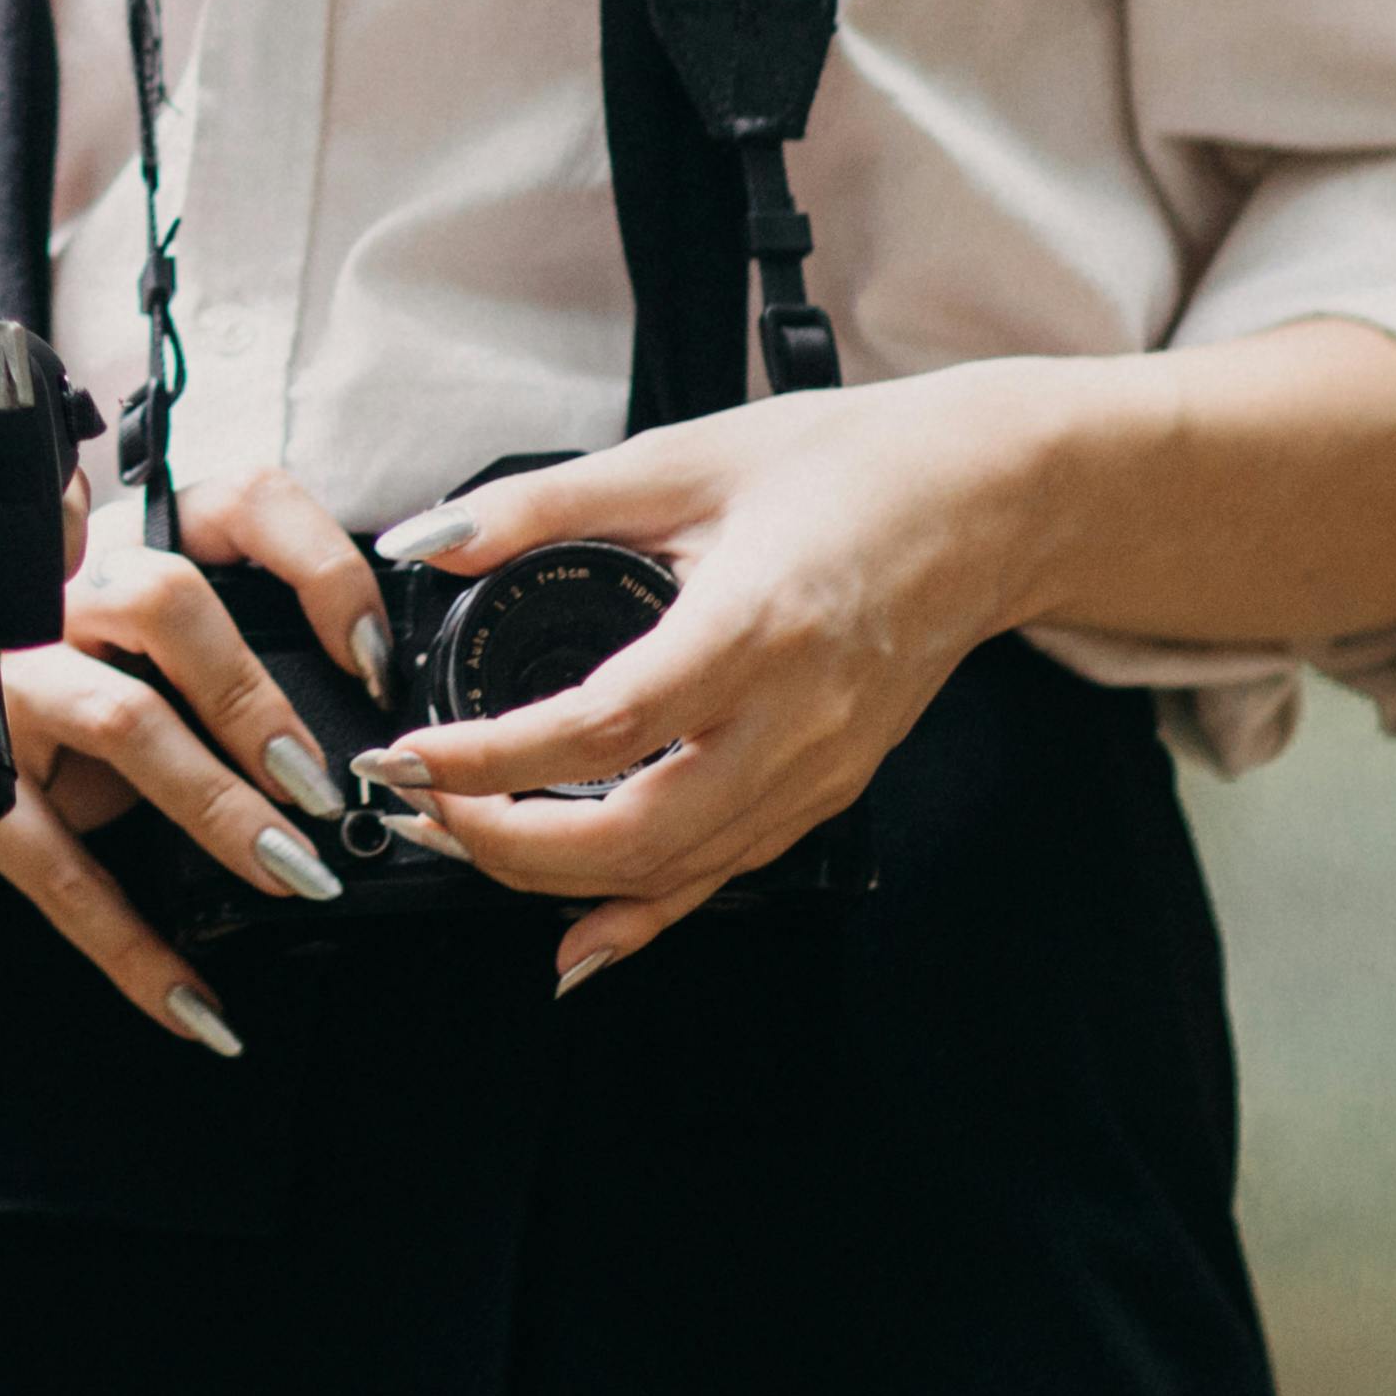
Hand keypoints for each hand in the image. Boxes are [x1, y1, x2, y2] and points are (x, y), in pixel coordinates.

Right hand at [0, 460, 389, 1060]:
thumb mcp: (135, 654)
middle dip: (256, 697)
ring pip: (122, 720)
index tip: (373, 659)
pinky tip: (198, 1009)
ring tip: (291, 873)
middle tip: (319, 787)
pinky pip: (59, 870)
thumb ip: (228, 659)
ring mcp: (9, 686)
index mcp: (124, 553)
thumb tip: (361, 717)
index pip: (241, 504)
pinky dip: (134, 948)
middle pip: (167, 600)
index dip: (320, 569)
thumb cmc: (56, 691)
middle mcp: (57, 599)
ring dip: (218, 804)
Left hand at [347, 369, 1060, 985]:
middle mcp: (794, 719)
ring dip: (555, 878)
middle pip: (637, 834)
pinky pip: (726, 872)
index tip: (408, 757)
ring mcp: (820, 769)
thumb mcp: (682, 456)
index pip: (604, 728)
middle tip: (419, 807)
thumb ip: (544, 502)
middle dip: (506, 843)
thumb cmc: (847, 465)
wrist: (987, 502)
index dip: (491, 760)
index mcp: (753, 626)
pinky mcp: (831, 789)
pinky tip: (579, 939)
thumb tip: (427, 539)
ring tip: (461, 840)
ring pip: (676, 869)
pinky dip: (645, 912)